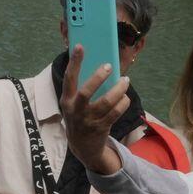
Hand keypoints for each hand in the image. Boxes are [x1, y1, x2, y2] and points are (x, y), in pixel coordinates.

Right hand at [58, 44, 128, 175]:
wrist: (82, 147)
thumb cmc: (79, 117)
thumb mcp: (74, 104)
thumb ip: (81, 89)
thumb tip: (100, 66)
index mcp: (67, 100)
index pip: (69, 78)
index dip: (74, 62)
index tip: (80, 46)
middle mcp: (76, 110)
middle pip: (87, 91)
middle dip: (98, 77)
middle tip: (109, 66)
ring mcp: (88, 120)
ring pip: (107, 102)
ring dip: (118, 89)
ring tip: (125, 81)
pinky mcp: (101, 128)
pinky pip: (116, 112)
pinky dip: (123, 103)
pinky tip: (125, 97)